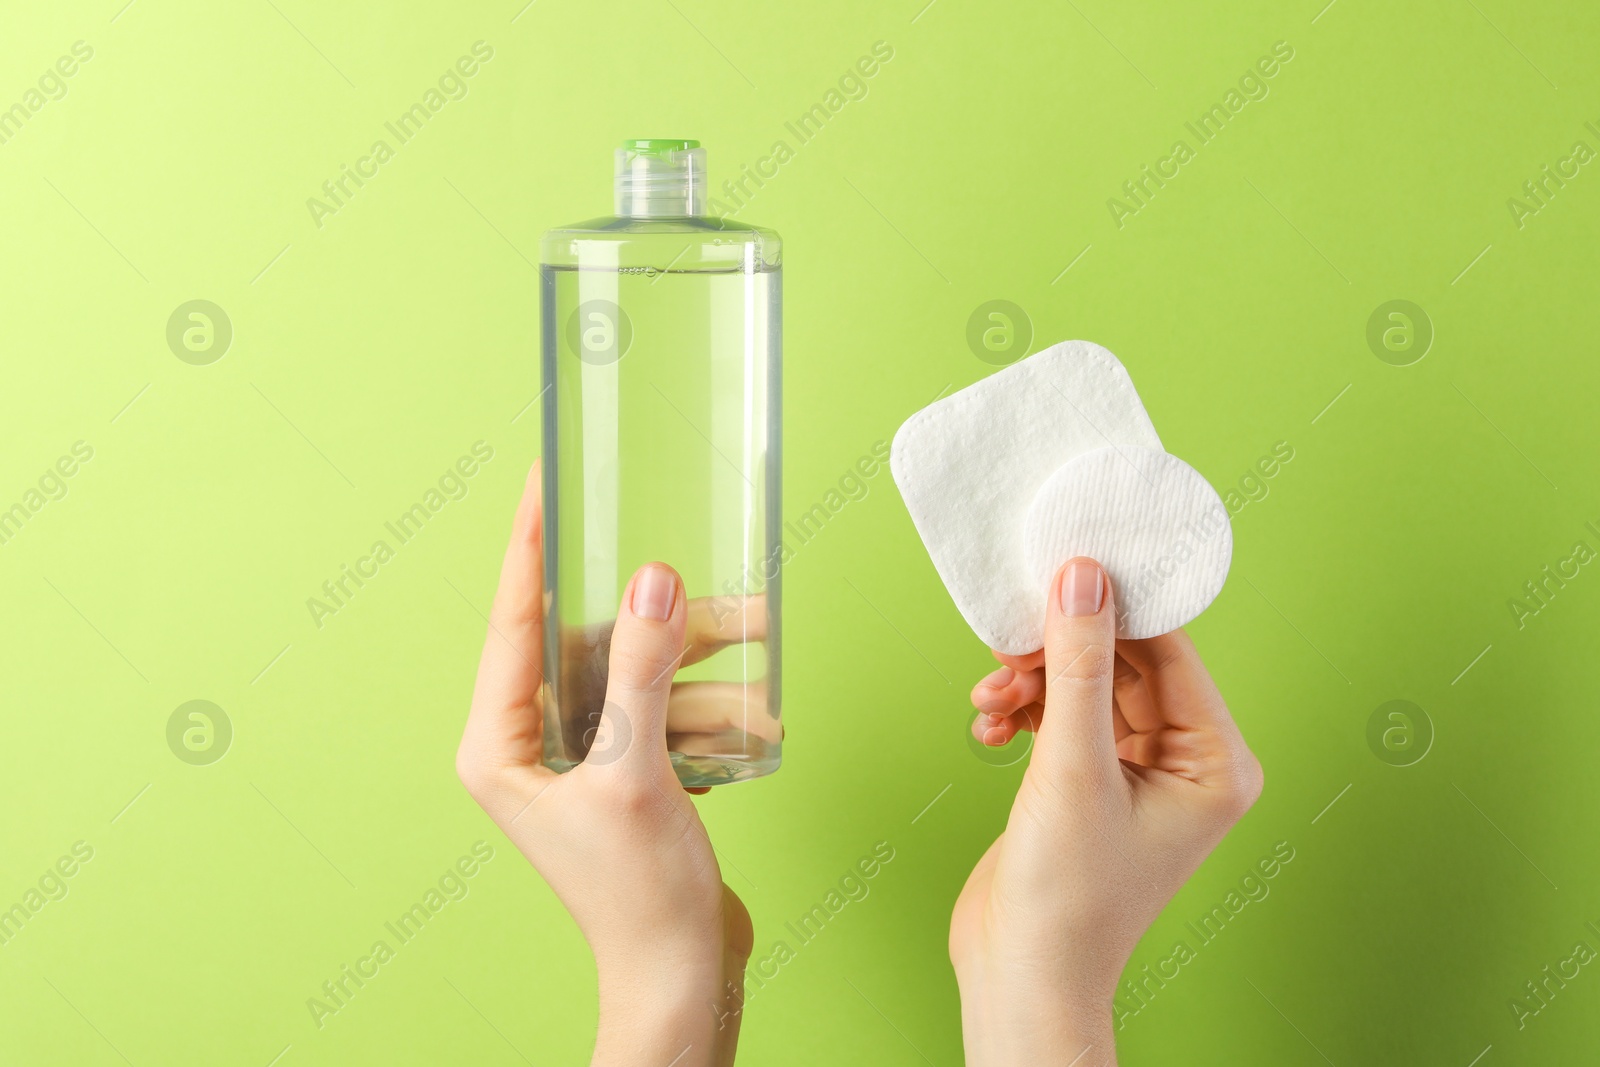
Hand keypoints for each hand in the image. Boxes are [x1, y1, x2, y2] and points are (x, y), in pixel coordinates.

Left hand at [457, 462, 751, 1066]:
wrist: (683, 978)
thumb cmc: (639, 897)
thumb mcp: (639, 771)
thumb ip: (645, 669)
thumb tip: (652, 578)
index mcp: (500, 742)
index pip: (514, 619)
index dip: (531, 545)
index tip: (545, 483)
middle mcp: (530, 744)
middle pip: (597, 644)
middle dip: (668, 625)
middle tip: (725, 598)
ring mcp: (579, 759)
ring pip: (643, 677)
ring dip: (706, 677)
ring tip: (762, 684)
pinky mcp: (624, 774)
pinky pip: (666, 712)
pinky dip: (709, 712)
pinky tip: (755, 724)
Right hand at [950, 557, 1261, 1066]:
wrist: (1022, 976)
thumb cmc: (1068, 898)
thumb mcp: (1071, 768)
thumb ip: (1078, 667)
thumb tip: (1083, 579)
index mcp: (1215, 761)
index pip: (1169, 650)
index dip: (1115, 607)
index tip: (1063, 566)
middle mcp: (1186, 761)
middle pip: (1123, 661)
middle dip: (1059, 651)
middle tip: (1007, 647)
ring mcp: (1136, 771)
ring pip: (1085, 684)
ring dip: (1033, 681)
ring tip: (990, 698)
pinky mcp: (1090, 778)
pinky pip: (1061, 713)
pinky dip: (1023, 710)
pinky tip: (989, 725)